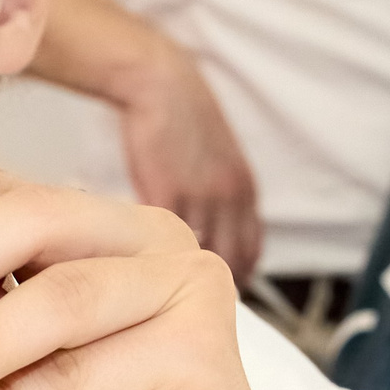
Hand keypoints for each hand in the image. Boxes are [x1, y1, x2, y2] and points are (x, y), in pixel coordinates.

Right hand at [102, 33, 262, 280]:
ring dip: (179, 273)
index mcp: (245, 189)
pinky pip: (162, 238)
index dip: (240, 275)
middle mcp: (230, 197)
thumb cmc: (182, 118)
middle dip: (213, 286)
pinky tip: (137, 262)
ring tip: (160, 288)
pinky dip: (151, 253)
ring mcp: (199, 196)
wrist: (161, 84)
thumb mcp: (216, 160)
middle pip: (229, 259)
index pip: (252, 249)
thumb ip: (218, 197)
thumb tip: (206, 235)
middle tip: (192, 304)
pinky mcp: (165, 192)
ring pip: (195, 253)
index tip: (223, 293)